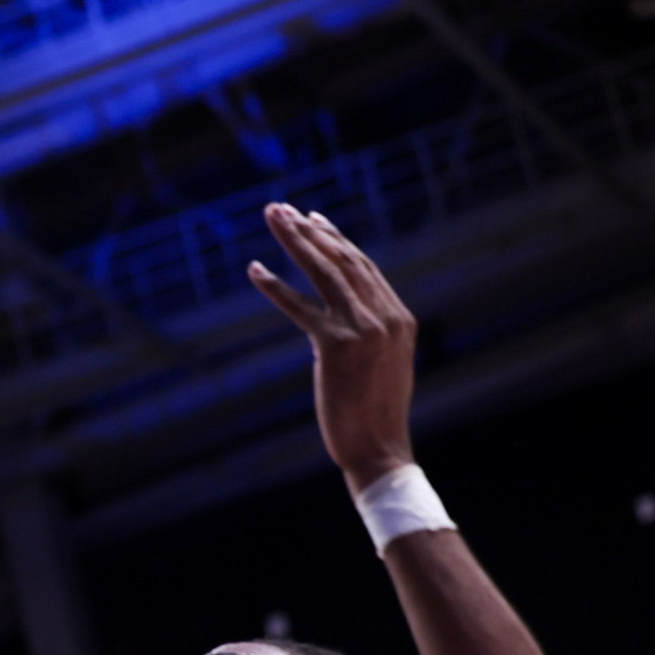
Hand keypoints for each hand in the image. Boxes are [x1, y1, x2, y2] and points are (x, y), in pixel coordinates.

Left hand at [248, 204, 415, 489]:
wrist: (379, 446)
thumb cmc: (376, 414)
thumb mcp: (384, 365)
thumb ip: (372, 335)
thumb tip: (349, 319)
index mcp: (399, 318)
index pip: (363, 267)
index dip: (335, 240)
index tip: (314, 219)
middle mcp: (385, 317)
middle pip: (343, 260)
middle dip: (310, 231)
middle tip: (282, 208)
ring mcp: (362, 329)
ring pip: (324, 273)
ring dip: (294, 242)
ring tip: (272, 218)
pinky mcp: (335, 347)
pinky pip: (300, 307)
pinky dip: (275, 286)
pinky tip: (254, 269)